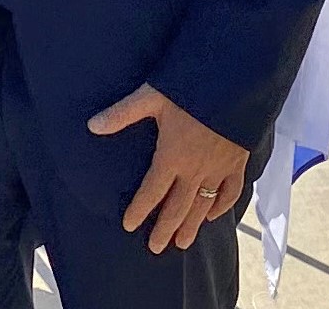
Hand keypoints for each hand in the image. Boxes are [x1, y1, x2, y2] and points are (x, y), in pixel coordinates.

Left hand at [87, 83, 248, 252]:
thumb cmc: (191, 86)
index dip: (139, 210)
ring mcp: (218, 168)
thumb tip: (91, 125)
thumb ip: (122, 113)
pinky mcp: (237, 162)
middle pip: (177, 208)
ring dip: (191, 226)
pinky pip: (230, 192)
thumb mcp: (152, 96)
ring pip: (203, 206)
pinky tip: (213, 215)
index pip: (151, 192)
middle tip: (156, 248)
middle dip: (165, 229)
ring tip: (183, 243)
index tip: (129, 225)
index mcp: (171, 156)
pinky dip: (221, 207)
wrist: (235, 80)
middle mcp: (194, 169)